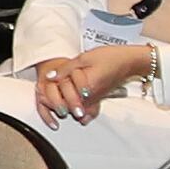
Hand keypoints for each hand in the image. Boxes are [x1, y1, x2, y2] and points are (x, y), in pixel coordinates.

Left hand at [26, 52, 142, 123]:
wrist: (129, 62)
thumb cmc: (110, 57)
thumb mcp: (84, 58)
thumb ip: (66, 69)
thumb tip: (49, 77)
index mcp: (85, 87)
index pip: (62, 99)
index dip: (49, 98)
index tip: (40, 92)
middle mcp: (90, 98)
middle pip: (68, 108)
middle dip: (54, 104)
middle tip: (43, 97)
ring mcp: (95, 100)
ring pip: (76, 110)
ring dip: (65, 106)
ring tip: (54, 99)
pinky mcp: (98, 99)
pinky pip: (86, 110)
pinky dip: (78, 109)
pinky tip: (72, 105)